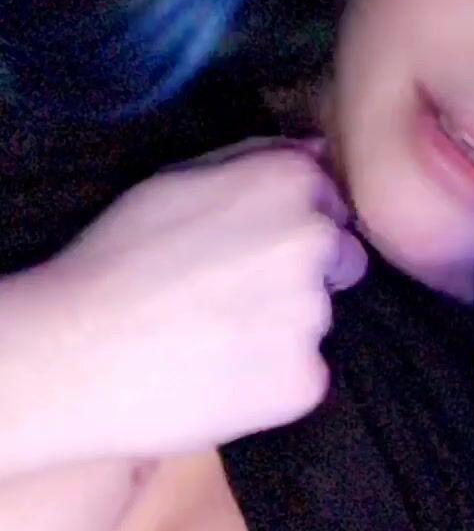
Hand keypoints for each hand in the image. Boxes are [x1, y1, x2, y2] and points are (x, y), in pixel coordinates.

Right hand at [3, 142, 365, 471]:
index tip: (247, 247)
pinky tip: (219, 375)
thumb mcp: (176, 179)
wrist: (78, 352)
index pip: (330, 202)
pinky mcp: (306, 380)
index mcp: (290, 183)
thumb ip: (255, 158)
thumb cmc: (116, 256)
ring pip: (316, 321)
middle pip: (339, 261)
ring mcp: (315, 315)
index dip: (289, 226)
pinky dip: (272, 380)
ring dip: (283, 328)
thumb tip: (318, 150)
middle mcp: (317, 242)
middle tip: (232, 295)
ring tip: (213, 337)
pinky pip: (303, 376)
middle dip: (304, 274)